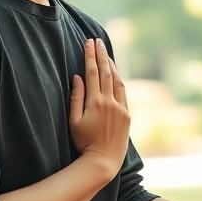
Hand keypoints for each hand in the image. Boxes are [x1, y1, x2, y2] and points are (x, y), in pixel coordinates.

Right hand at [69, 37, 130, 177]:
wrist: (104, 160)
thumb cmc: (84, 142)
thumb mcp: (74, 121)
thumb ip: (76, 97)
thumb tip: (77, 77)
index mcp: (95, 102)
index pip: (93, 73)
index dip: (90, 56)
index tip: (88, 43)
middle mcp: (110, 102)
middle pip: (106, 72)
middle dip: (101, 54)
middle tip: (96, 41)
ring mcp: (120, 108)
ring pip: (117, 80)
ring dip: (111, 64)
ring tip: (105, 53)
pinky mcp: (127, 114)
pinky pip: (123, 91)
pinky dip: (118, 79)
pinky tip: (114, 73)